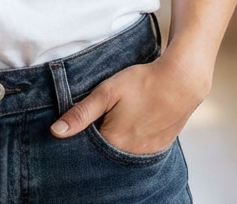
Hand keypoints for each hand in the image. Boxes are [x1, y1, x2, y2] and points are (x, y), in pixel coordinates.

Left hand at [49, 54, 207, 154]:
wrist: (181, 81)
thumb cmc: (142, 82)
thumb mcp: (107, 91)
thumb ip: (81, 113)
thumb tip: (55, 132)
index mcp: (113, 141)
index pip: (87, 146)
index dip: (82, 132)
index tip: (84, 118)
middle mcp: (130, 154)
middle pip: (105, 151)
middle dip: (99, 136)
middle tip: (105, 113)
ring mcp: (147, 152)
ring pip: (122, 151)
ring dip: (116, 139)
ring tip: (120, 116)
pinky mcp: (159, 147)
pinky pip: (139, 150)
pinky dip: (133, 140)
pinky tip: (134, 121)